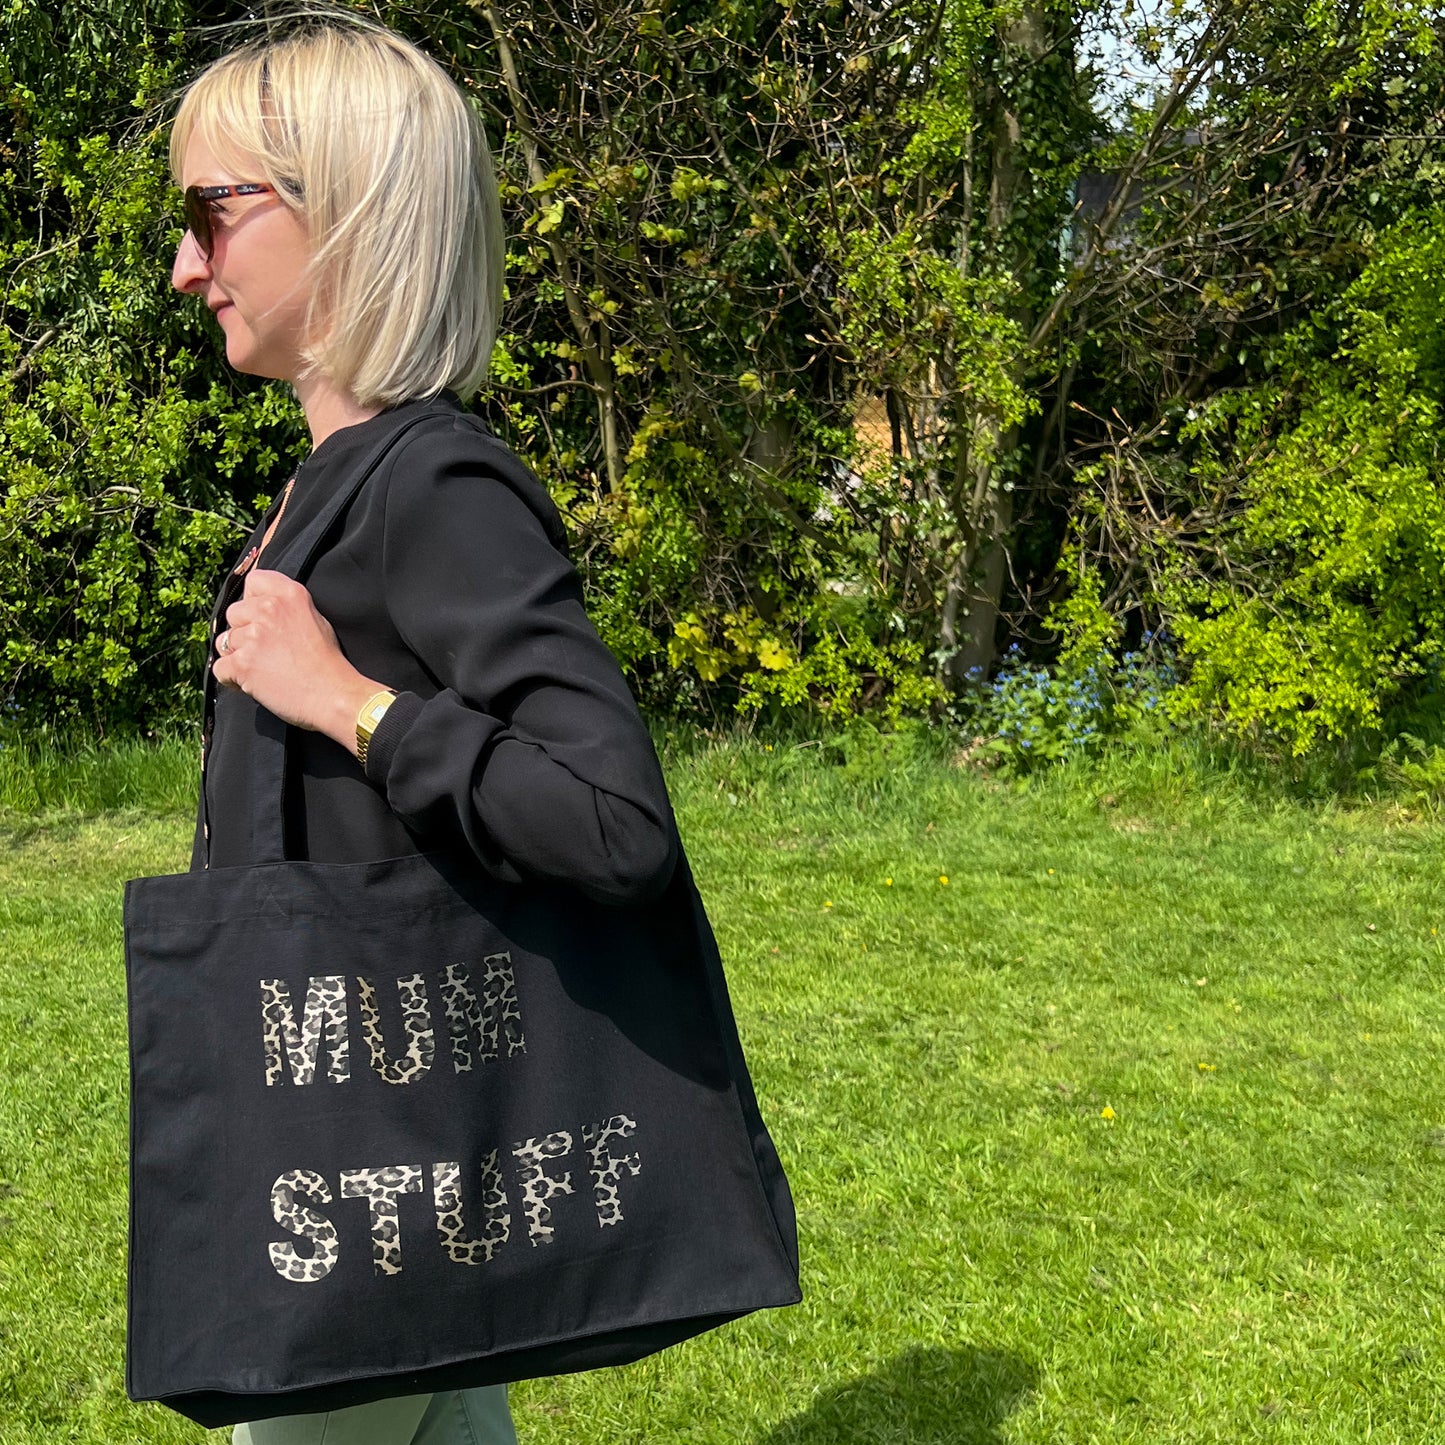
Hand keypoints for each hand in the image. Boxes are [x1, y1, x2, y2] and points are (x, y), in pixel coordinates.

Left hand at [212, 569, 382, 755]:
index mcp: (291, 595)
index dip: (253, 601)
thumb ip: (287, 607)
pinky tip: (254, 683)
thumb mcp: (317, 619)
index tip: (263, 619)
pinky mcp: (243, 663)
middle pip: (233, 613)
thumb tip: (261, 606)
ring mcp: (254, 636)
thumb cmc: (328, 664)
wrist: (334, 696)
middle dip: (243, 632)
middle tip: (267, 651)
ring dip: (237, 657)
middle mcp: (270, 609)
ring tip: (263, 670)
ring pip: (224, 642)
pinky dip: (232, 679)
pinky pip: (219, 668)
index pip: (253, 582)